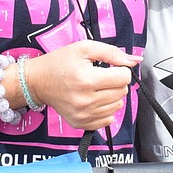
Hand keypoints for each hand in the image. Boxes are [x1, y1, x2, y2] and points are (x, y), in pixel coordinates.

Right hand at [25, 41, 140, 130]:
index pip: (124, 78)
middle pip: (122, 92)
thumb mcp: (84, 48)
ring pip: (117, 106)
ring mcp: (83, 115)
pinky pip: (108, 119)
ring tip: (95, 88)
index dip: (120, 69)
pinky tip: (93, 100)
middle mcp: (86, 101)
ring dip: (111, 96)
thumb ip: (112, 53)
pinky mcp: (81, 124)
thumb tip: (135, 61)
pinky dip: (105, 109)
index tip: (108, 68)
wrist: (37, 82)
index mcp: (87, 80)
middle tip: (100, 77)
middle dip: (115, 82)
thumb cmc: (59, 63)